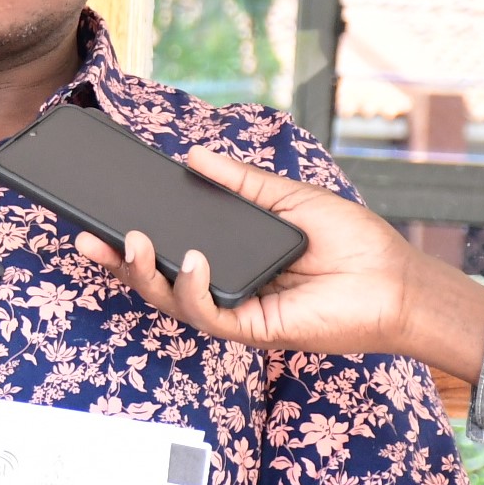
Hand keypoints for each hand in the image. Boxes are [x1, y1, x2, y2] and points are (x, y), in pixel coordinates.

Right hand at [71, 146, 483, 378]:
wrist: (395, 280)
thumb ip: (240, 181)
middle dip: (115, 260)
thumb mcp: (288, 197)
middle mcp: (222, 284)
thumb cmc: (352, 242)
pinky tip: (194, 261)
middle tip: (88, 238)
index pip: (166, 247)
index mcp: (226, 253)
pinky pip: (206, 314)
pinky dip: (192, 288)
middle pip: (154, 278)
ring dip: (143, 274)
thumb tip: (194, 155)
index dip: (128, 236)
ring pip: (169, 299)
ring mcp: (233, 309)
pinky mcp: (251, 329)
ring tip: (133, 243)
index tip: (99, 215)